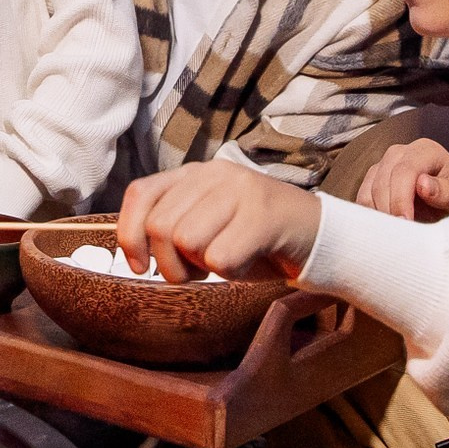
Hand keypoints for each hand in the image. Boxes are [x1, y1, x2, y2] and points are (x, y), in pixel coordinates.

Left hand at [115, 159, 321, 283]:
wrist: (318, 237)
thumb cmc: (256, 240)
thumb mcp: (208, 225)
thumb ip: (173, 227)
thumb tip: (134, 252)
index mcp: (195, 173)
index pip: (141, 194)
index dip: (130, 235)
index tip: (140, 266)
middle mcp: (215, 174)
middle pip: (161, 226)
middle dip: (172, 264)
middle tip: (199, 271)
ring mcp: (240, 191)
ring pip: (187, 241)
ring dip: (201, 268)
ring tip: (226, 262)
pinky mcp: (263, 215)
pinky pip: (221, 258)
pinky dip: (229, 274)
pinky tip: (247, 264)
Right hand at [357, 138, 448, 241]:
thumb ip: (446, 192)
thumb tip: (423, 184)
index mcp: (426, 151)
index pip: (404, 171)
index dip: (401, 198)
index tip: (405, 222)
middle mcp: (402, 152)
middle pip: (383, 179)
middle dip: (389, 209)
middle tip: (399, 235)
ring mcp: (385, 165)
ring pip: (369, 188)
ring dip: (378, 214)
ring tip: (395, 234)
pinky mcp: (374, 180)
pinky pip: (363, 198)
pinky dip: (370, 215)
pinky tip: (385, 229)